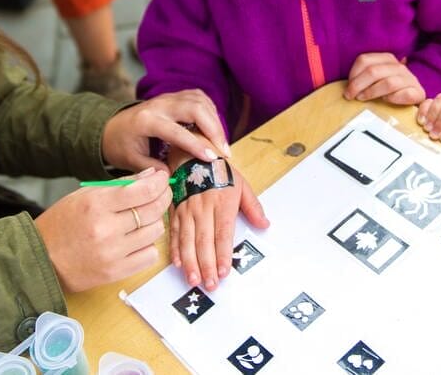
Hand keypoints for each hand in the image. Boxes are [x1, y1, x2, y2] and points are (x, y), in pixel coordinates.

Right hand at [34, 167, 170, 293]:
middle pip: (153, 210)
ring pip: (155, 232)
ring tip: (143, 219)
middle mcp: (106, 229)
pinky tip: (137, 240)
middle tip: (161, 194)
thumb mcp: (84, 195)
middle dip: (163, 198)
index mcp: (96, 204)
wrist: (40, 259)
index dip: (159, 182)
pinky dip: (148, 246)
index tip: (162, 179)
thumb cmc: (62, 223)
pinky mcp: (115, 273)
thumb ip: (120, 185)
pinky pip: (150, 256)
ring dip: (155, 222)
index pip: (143, 191)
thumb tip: (151, 175)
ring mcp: (112, 253)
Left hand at [101, 89, 229, 172]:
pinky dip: (211, 112)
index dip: (196, 144)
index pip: (176, 131)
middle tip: (224, 151)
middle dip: (214, 129)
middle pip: (194, 107)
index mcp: (146, 121)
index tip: (212, 158)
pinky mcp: (176, 96)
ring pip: (200, 100)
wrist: (113, 126)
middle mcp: (159, 105)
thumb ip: (154, 169)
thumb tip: (176, 177)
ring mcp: (169, 98)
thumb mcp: (132, 161)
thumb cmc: (122, 146)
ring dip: (215, 121)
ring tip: (222, 144)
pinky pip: (200, 98)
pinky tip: (215, 129)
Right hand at [170, 163, 268, 291]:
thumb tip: (265, 224)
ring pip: (188, 240)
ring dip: (190, 262)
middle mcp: (203, 208)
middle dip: (207, 265)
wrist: (193, 155)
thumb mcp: (242, 185)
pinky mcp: (176, 211)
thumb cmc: (220, 172)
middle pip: (204, 241)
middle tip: (210, 284)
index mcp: (222, 202)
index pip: (223, 233)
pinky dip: (175, 250)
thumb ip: (253, 207)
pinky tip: (178, 264)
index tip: (225, 271)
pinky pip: (175, 233)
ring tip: (194, 280)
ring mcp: (187, 210)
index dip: (223, 254)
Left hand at [344, 52, 424, 104]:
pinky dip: (393, 98)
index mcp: (386, 58)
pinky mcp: (418, 92)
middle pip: (373, 72)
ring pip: (388, 83)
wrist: (413, 97)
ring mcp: (410, 79)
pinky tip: (386, 101)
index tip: (348, 88)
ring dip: (372, 92)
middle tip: (351, 96)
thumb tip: (347, 88)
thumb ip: (363, 77)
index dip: (353, 75)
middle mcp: (399, 66)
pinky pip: (405, 94)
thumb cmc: (389, 90)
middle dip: (358, 85)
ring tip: (363, 99)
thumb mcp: (375, 79)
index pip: (364, 60)